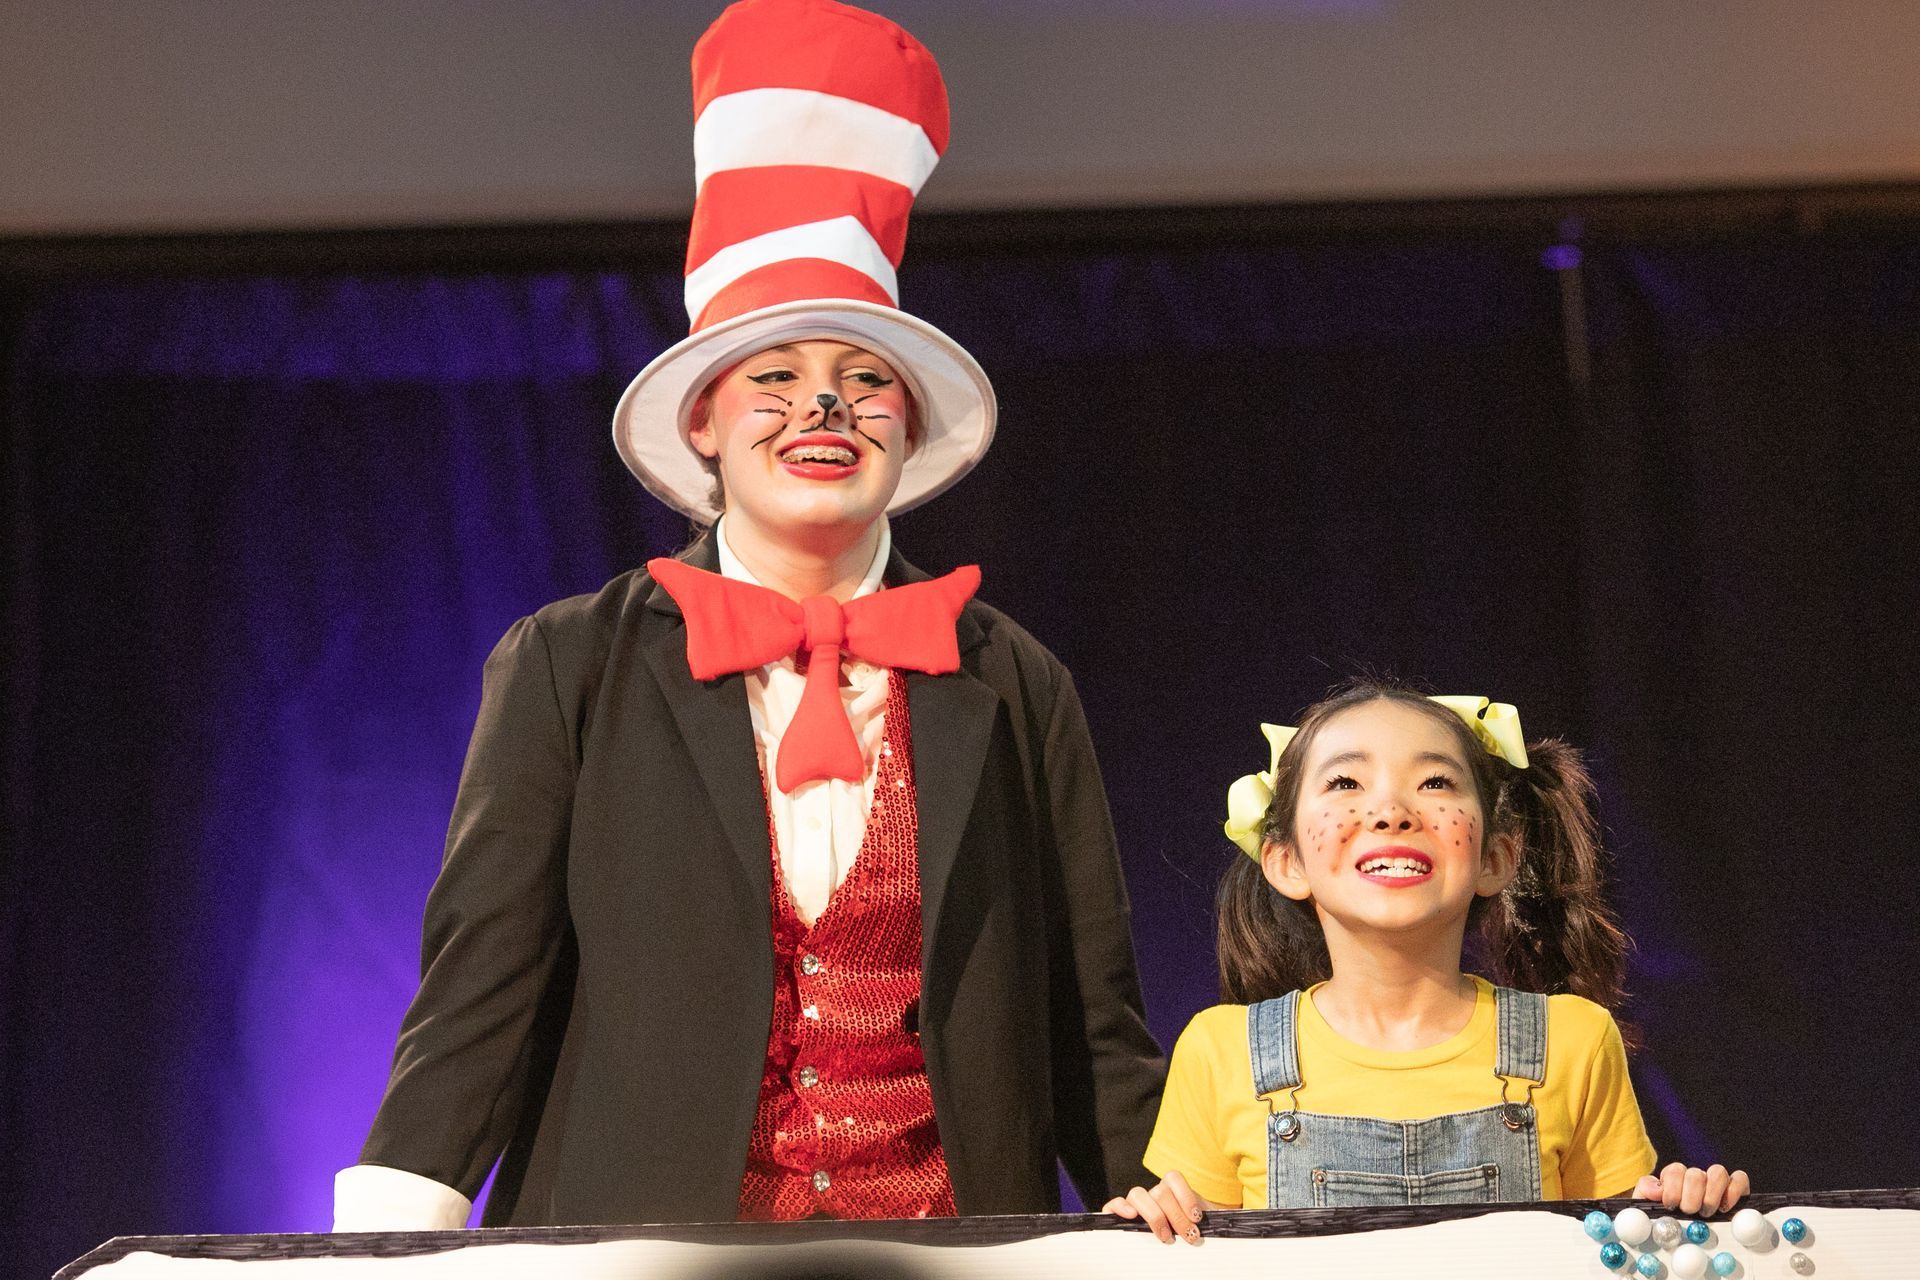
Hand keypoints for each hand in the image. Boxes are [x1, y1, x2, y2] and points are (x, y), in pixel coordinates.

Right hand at [1102, 1170, 1206, 1244]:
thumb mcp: (1202, 1226)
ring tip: (1166, 1237)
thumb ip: (1208, 1222)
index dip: (1185, 1196)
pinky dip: (1120, 1207)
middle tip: (1189, 1236)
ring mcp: (1136, 1204)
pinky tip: (1131, 1216)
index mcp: (1172, 1190)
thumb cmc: (1190, 1234)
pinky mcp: (1120, 1215)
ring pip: (1137, 1194)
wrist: (1183, 1245)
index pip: (1173, 1178)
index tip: (1197, 1218)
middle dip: (1176, 1216)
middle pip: (1159, 1192)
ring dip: (1154, 1216)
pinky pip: (1113, 1204)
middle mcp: (1153, 1194)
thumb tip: (1219, 1223)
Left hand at [1633, 1163, 1750, 1213]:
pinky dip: (1733, 1191)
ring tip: (1705, 1212)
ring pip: (1718, 1172)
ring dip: (1711, 1195)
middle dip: (1691, 1197)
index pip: (1675, 1170)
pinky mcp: (1735, 1190)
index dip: (1673, 1189)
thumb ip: (1646, 1191)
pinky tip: (1724, 1208)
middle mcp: (1695, 1177)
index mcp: (1674, 1178)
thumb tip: (1657, 1190)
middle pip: (1696, 1174)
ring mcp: (1716, 1182)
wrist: (1678, 1232)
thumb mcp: (1648, 1205)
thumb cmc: (1665, 1220)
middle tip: (1689, 1212)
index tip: (1670, 1206)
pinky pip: (1739, 1179)